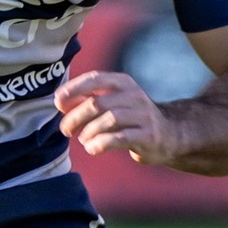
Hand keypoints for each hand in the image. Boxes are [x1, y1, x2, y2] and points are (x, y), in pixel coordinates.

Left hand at [56, 70, 179, 164]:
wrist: (170, 134)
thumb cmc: (131, 118)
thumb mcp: (113, 102)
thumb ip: (88, 100)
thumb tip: (59, 102)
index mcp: (123, 82)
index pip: (95, 78)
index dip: (74, 89)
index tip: (57, 102)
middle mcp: (134, 95)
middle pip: (98, 103)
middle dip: (76, 117)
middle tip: (65, 129)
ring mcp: (143, 115)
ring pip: (108, 120)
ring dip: (88, 132)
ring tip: (83, 140)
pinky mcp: (148, 136)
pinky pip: (120, 138)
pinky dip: (101, 144)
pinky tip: (92, 148)